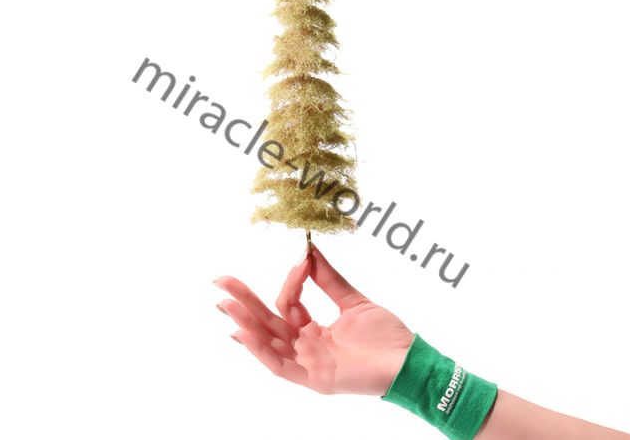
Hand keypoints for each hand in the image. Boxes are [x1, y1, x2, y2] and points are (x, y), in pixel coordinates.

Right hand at [213, 243, 413, 395]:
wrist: (408, 359)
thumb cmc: (386, 336)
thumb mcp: (354, 301)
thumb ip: (329, 279)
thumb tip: (309, 251)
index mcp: (313, 330)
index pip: (288, 305)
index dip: (291, 282)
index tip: (302, 260)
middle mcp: (306, 347)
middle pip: (268, 323)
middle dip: (244, 301)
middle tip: (220, 280)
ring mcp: (308, 364)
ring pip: (269, 343)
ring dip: (246, 323)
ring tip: (226, 303)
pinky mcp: (314, 379)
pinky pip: (281, 366)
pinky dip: (261, 351)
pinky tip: (243, 334)